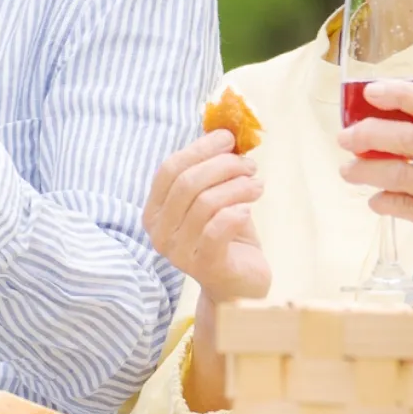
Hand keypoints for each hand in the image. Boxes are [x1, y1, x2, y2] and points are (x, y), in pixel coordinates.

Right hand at [143, 130, 270, 301]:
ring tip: (257, 185)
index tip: (229, 138)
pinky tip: (248, 210)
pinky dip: (237, 212)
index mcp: (155, 211)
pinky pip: (217, 229)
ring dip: (238, 187)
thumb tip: (225, 128)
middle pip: (187, 183)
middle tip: (249, 165)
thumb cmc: (226, 236)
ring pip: (206, 203)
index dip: (200, 148)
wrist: (239, 285)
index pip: (169, 169)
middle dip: (223, 166)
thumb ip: (212, 169)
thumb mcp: (215, 197)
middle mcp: (159, 232)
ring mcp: (178, 253)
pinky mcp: (205, 267)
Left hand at [337, 79, 412, 272]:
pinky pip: (404, 206)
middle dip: (370, 134)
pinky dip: (382, 201)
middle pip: (411, 138)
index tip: (370, 92)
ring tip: (347, 170)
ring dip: (365, 170)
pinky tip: (375, 200)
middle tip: (345, 137)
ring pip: (401, 173)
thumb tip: (383, 122)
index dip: (400, 95)